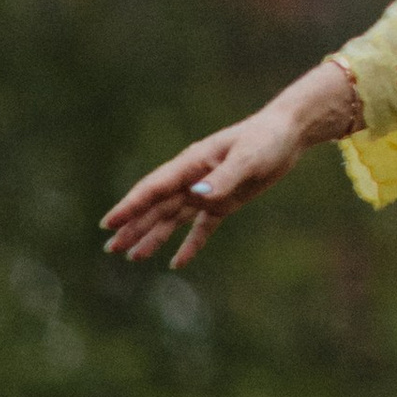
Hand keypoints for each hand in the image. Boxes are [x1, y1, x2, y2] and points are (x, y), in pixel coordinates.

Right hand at [101, 61, 359, 268]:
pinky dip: (190, 245)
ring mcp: (206, 191)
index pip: (154, 189)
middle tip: (111, 248)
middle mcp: (193, 179)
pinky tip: (177, 262)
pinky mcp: (224, 202)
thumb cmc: (265, 140)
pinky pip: (202, 227)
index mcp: (191, 165)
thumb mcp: (247, 158)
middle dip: (133, 227)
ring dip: (152, 236)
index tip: (109, 223)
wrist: (287, 134)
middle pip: (157, 207)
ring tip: (132, 257)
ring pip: (172, 219)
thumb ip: (223, 177)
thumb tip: (196, 196)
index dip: (130, 206)